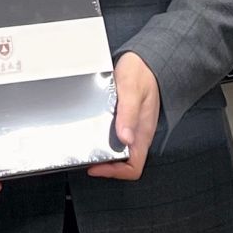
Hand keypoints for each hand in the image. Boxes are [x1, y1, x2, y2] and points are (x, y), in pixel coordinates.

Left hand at [88, 52, 160, 180]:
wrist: (146, 60)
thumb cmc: (142, 73)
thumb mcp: (132, 90)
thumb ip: (128, 114)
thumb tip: (125, 138)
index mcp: (143, 133)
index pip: (133, 167)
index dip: (115, 172)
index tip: (96, 166)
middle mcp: (138, 134)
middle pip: (124, 163)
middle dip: (105, 165)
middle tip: (86, 156)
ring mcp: (132, 128)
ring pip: (118, 151)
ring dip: (103, 152)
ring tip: (86, 146)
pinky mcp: (126, 120)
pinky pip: (115, 138)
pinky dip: (103, 140)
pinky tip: (92, 132)